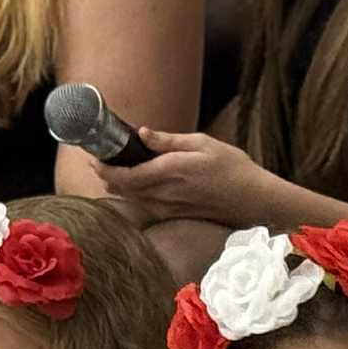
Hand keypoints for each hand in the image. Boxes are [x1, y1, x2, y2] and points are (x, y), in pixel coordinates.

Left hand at [90, 129, 265, 225]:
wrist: (253, 201)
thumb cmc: (232, 168)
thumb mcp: (203, 144)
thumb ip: (169, 141)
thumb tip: (142, 133)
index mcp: (169, 171)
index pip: (124, 175)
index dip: (103, 167)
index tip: (94, 155)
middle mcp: (164, 194)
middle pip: (121, 189)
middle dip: (105, 175)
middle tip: (98, 159)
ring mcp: (167, 208)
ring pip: (130, 199)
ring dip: (116, 185)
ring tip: (111, 169)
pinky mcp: (173, 215)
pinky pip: (143, 204)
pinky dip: (131, 193)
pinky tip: (134, 182)